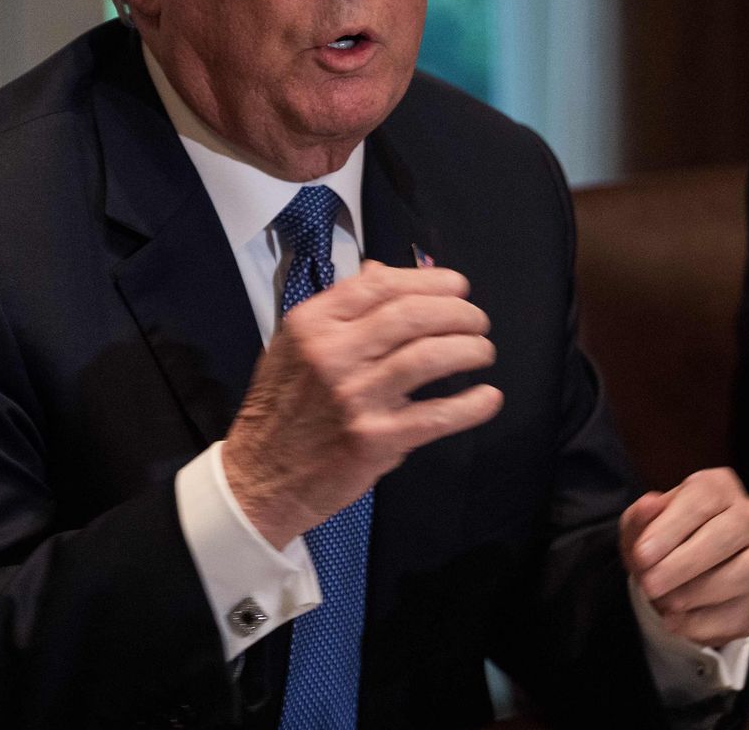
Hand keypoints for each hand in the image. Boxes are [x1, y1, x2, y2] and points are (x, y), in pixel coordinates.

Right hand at [224, 261, 502, 546]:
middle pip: (414, 315)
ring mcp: (355, 397)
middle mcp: (332, 354)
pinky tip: (488, 397)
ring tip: (483, 352)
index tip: (458, 286)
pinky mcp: (375, 439)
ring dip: (470, 350)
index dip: (431, 280)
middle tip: (477, 322)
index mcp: (312, 324)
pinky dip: (472, 404)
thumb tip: (383, 271)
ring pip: (431, 357)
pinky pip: (438, 415)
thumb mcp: (296, 345)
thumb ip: (340, 309)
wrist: (260, 477)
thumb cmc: (284, 408)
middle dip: (459, 313)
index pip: (382, 284)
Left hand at [620, 468, 748, 647]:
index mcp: (719, 488)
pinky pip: (744, 610)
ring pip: (747, 572)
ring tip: (665, 604)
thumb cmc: (661, 544)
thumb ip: (640, 517)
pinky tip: (677, 623)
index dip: (671, 528)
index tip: (641, 555)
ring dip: (700, 593)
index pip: (702, 499)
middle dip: (685, 563)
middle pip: (729, 533)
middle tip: (650, 584)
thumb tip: (648, 504)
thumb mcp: (640, 529)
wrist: (678, 580)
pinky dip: (705, 622)